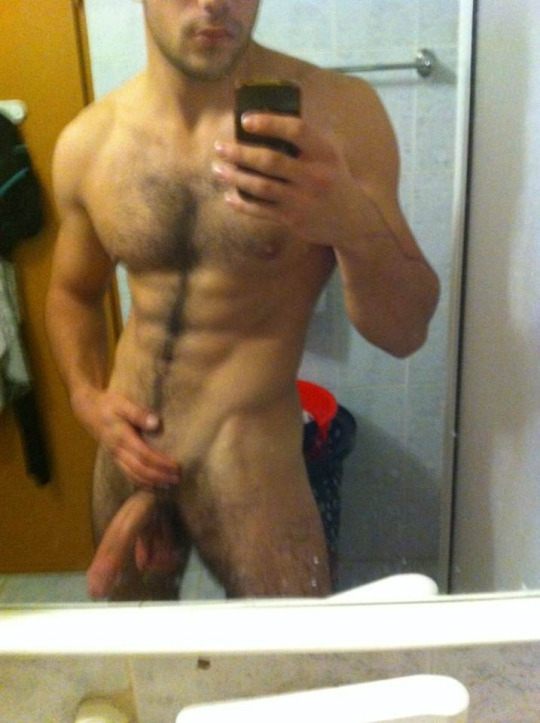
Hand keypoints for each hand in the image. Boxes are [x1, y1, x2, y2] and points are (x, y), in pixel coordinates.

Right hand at [72, 387, 181, 488]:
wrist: (88, 410)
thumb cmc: (108, 405)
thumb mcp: (123, 404)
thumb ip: (138, 414)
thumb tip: (156, 423)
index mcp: (121, 438)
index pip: (144, 455)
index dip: (161, 463)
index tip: (176, 466)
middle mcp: (118, 451)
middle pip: (140, 470)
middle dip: (159, 476)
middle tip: (177, 479)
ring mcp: (115, 456)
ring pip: (133, 475)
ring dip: (152, 482)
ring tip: (169, 485)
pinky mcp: (115, 458)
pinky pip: (128, 475)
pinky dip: (141, 482)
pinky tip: (153, 484)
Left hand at [212, 112, 357, 244]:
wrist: (353, 220)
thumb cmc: (335, 179)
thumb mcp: (330, 155)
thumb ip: (307, 138)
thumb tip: (270, 112)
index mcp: (325, 153)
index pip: (296, 130)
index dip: (269, 123)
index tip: (245, 120)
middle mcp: (315, 176)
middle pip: (271, 161)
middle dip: (241, 153)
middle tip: (220, 147)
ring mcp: (303, 200)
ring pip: (262, 187)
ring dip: (236, 178)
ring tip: (218, 169)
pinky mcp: (293, 219)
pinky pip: (261, 211)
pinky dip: (242, 204)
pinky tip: (229, 196)